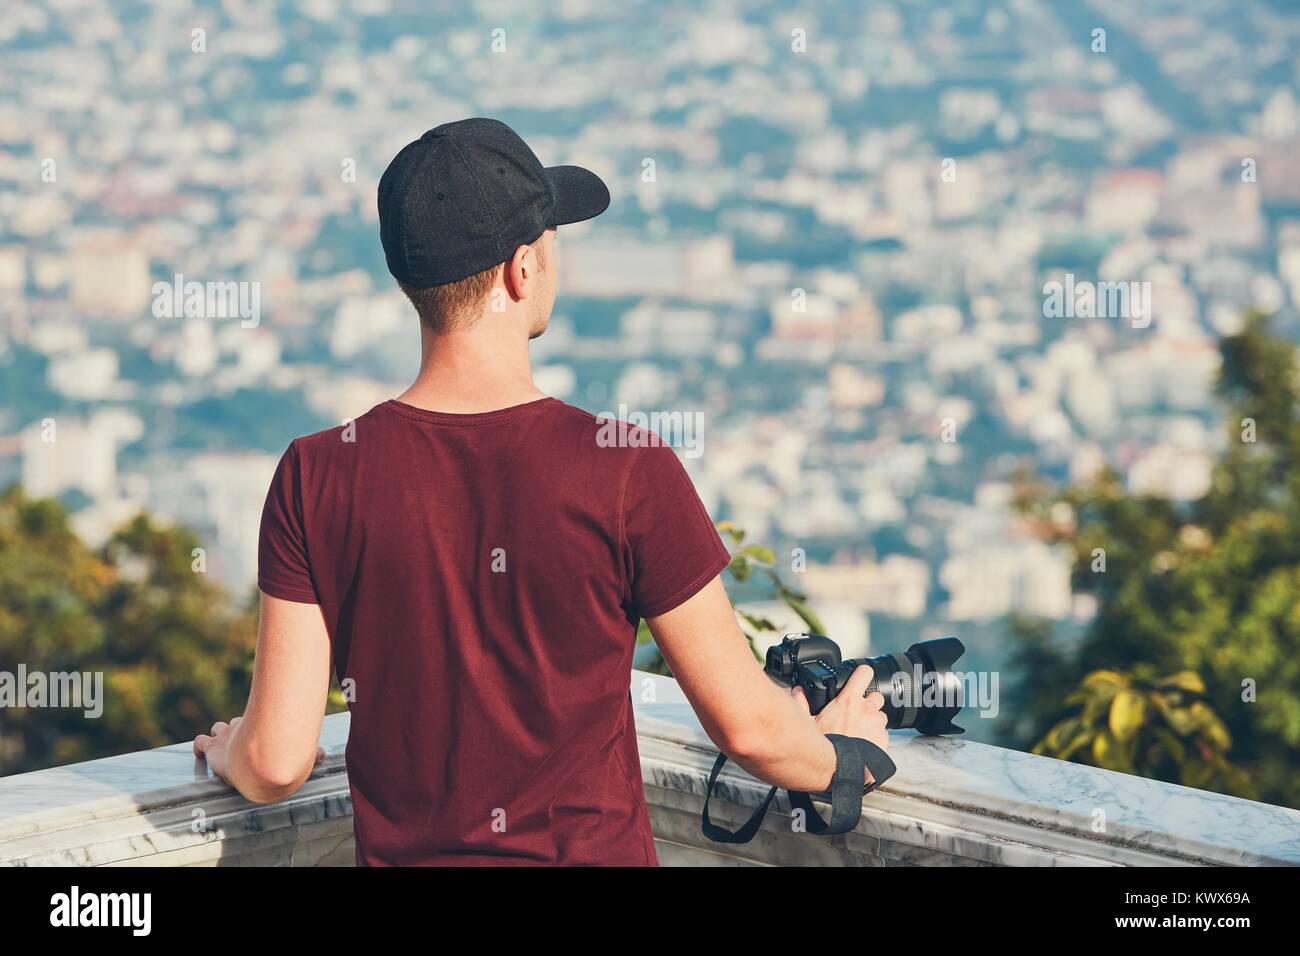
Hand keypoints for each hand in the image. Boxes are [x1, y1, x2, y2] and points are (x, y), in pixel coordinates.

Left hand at [194, 717, 325, 784]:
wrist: (263, 762)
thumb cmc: (284, 756)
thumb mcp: (301, 753)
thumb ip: (312, 755)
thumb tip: (325, 754)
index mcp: (260, 729)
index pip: (255, 724)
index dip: (255, 730)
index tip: (260, 735)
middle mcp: (244, 730)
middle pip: (235, 724)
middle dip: (234, 731)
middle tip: (239, 742)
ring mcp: (226, 738)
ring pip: (217, 730)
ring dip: (216, 738)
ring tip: (218, 746)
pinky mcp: (213, 750)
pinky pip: (199, 744)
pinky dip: (198, 748)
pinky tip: (201, 754)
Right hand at [791, 664, 888, 782]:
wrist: (838, 770)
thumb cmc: (824, 746)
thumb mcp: (808, 722)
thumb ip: (802, 703)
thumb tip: (797, 691)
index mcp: (848, 700)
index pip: (864, 673)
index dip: (863, 674)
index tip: (860, 678)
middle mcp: (866, 709)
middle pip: (876, 696)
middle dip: (869, 702)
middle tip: (857, 713)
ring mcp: (877, 725)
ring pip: (881, 716)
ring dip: (873, 721)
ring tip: (860, 732)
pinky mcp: (884, 740)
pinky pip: (884, 734)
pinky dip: (877, 737)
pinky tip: (865, 744)